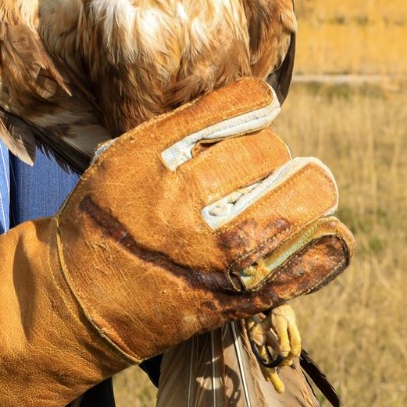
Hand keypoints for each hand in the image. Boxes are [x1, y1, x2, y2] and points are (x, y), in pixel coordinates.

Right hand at [51, 77, 351, 361]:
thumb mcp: (120, 159)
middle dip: (270, 153)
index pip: (238, 106)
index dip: (255, 103)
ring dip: (305, 190)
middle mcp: (184, 201)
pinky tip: (322, 235)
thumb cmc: (104, 220)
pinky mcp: (238, 295)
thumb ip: (176, 131)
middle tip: (259, 167)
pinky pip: (309, 261)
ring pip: (302, 197)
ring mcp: (215, 253)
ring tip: (294, 194)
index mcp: (152, 159)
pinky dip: (326, 245)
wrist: (81, 303)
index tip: (258, 110)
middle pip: (270, 149)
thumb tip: (247, 104)